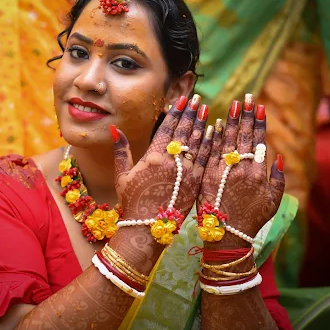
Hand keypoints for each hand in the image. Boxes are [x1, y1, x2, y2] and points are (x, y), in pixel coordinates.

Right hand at [111, 94, 209, 219]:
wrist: (147, 230)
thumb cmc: (132, 203)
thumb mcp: (122, 176)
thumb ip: (121, 150)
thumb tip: (115, 129)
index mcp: (152, 158)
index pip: (166, 128)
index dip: (175, 112)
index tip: (182, 99)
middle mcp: (170, 163)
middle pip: (184, 132)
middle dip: (191, 113)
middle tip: (197, 99)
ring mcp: (185, 173)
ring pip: (197, 143)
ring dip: (202, 125)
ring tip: (206, 110)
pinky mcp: (196, 184)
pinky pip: (205, 159)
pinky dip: (210, 144)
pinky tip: (214, 133)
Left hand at [198, 96, 284, 248]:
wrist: (228, 236)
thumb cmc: (253, 219)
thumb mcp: (273, 201)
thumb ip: (278, 178)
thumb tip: (278, 156)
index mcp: (259, 174)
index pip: (259, 141)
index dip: (259, 123)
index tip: (259, 107)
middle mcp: (242, 170)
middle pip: (244, 137)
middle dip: (245, 115)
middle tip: (246, 97)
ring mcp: (224, 172)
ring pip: (228, 141)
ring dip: (231, 121)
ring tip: (234, 104)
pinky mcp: (207, 177)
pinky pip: (211, 153)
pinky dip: (214, 137)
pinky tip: (216, 123)